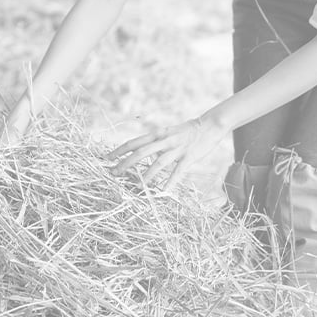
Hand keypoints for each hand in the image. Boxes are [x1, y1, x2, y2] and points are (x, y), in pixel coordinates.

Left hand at [107, 115, 224, 189]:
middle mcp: (164, 140)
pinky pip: (178, 171)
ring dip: (146, 176)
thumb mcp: (166, 133)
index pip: (134, 142)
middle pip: (141, 152)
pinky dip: (170, 182)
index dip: (119, 150)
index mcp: (157, 134)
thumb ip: (154, 143)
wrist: (209, 124)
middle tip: (114, 173)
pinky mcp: (190, 157)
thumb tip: (141, 153)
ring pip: (158, 163)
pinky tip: (164, 191)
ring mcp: (177, 149)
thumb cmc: (186, 131)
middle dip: (126, 163)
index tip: (107, 158)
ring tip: (137, 188)